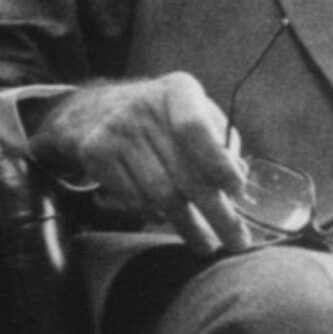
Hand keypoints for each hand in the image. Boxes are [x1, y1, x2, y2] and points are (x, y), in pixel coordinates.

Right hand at [34, 73, 252, 253]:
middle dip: (216, 213)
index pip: (196, 129)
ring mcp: (117, 130)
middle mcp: (145, 106)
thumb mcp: (195, 114)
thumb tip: (238, 179)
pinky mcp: (95, 153)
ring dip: (188, 225)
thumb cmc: (162, 119)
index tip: (236, 190)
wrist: (94, 110)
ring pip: (161, 194)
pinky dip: (154, 216)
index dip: (217, 163)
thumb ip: (221, 142)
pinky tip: (164, 219)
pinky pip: (134, 200)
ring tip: (205, 242)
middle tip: (237, 241)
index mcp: (179, 91)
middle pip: (185, 173)